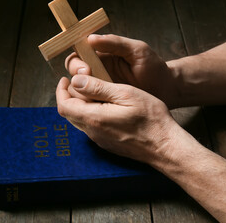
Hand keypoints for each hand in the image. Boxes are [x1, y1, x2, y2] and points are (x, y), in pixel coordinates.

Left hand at [56, 74, 178, 163]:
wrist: (165, 146)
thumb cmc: (150, 119)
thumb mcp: (125, 94)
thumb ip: (98, 87)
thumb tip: (75, 81)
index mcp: (94, 118)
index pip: (64, 105)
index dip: (61, 90)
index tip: (65, 78)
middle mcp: (92, 131)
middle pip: (69, 112)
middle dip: (70, 95)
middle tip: (80, 81)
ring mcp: (99, 139)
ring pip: (79, 119)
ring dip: (80, 104)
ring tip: (92, 90)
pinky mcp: (107, 143)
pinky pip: (90, 126)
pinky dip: (90, 113)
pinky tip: (104, 105)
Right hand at [66, 34, 179, 107]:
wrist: (166, 90)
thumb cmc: (153, 66)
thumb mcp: (137, 50)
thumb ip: (116, 42)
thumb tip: (91, 38)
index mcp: (102, 55)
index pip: (79, 55)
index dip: (77, 62)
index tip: (85, 68)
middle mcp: (98, 71)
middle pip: (74, 73)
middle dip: (77, 77)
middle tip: (87, 81)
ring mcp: (101, 88)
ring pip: (79, 90)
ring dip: (80, 92)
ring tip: (91, 96)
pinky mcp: (105, 102)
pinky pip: (90, 103)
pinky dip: (88, 105)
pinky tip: (95, 106)